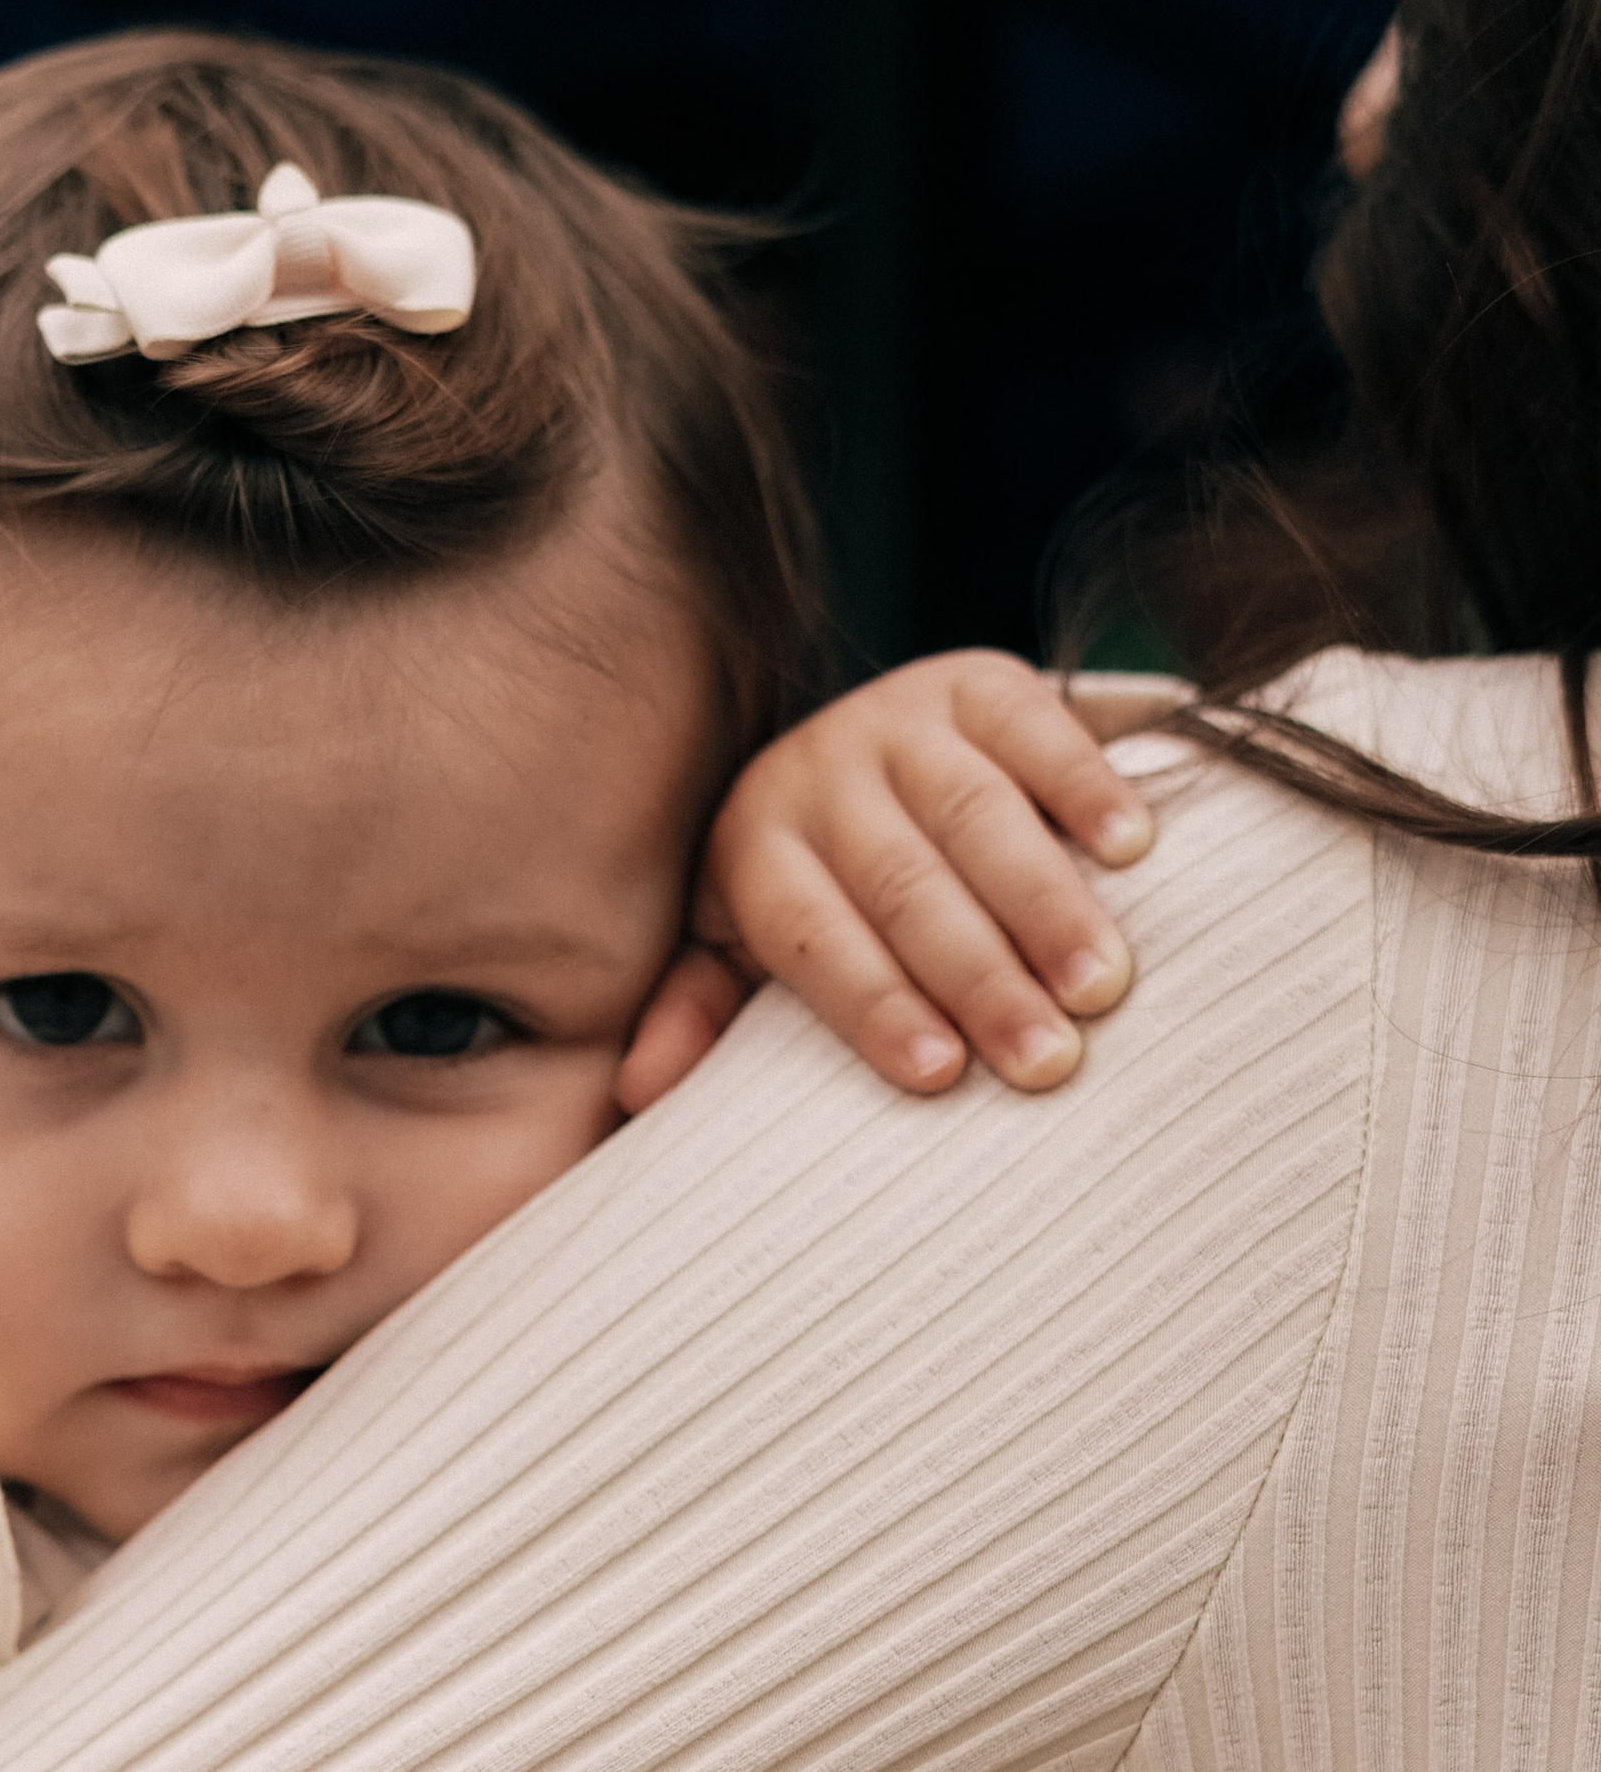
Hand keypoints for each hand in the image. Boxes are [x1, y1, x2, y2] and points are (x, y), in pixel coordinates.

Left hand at [698, 650, 1166, 1095]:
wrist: (866, 750)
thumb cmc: (816, 890)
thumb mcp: (739, 945)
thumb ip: (701, 1011)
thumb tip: (637, 1090)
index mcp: (754, 844)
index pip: (815, 936)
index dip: (876, 1006)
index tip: (940, 1076)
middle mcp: (822, 771)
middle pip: (906, 885)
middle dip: (980, 977)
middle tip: (1047, 1060)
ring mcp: (903, 718)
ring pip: (978, 816)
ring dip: (1047, 905)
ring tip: (1102, 985)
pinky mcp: (980, 680)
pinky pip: (1040, 728)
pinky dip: (1088, 787)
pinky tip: (1134, 852)